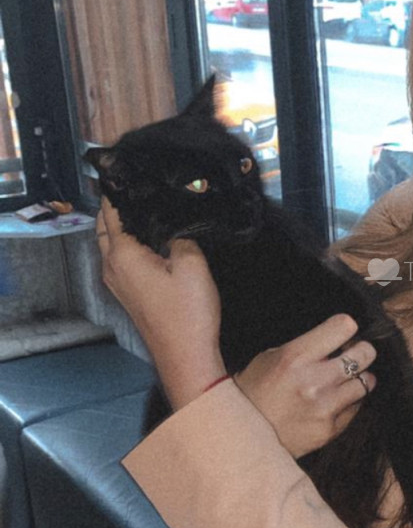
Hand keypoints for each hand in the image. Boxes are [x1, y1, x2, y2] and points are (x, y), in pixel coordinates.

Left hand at [96, 197, 223, 408]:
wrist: (186, 355)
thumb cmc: (188, 315)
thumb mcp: (192, 264)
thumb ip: (180, 236)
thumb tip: (173, 226)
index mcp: (123, 256)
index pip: (111, 212)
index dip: (116, 190)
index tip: (122, 172)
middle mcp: (112, 268)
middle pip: (104, 227)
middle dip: (113, 205)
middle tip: (131, 187)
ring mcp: (117, 283)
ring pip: (110, 244)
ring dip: (120, 225)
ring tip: (142, 208)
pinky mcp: (128, 294)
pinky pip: (121, 259)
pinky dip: (127, 243)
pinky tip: (149, 240)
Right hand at [233, 316, 376, 457]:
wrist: (243, 438)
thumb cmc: (255, 392)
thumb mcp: (270, 357)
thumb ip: (305, 346)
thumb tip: (337, 338)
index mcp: (296, 357)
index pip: (344, 327)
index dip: (347, 326)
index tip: (344, 331)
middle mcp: (315, 381)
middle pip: (365, 353)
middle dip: (361, 350)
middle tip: (352, 353)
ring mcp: (326, 407)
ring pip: (367, 381)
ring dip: (358, 378)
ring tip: (344, 379)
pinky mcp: (331, 429)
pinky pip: (356, 407)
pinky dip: (349, 401)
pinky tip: (331, 401)